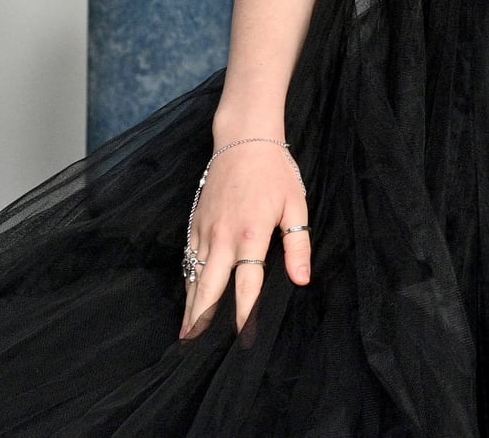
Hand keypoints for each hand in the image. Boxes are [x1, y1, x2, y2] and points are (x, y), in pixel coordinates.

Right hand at [180, 139, 309, 338]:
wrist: (243, 139)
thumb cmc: (275, 172)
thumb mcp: (296, 206)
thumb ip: (298, 246)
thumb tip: (301, 280)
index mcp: (251, 234)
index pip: (246, 285)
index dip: (244, 314)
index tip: (243, 338)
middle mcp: (223, 237)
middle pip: (209, 288)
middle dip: (203, 320)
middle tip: (195, 347)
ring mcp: (204, 230)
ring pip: (193, 276)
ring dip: (190, 305)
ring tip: (187, 333)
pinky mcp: (194, 223)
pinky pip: (188, 259)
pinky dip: (187, 280)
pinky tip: (189, 296)